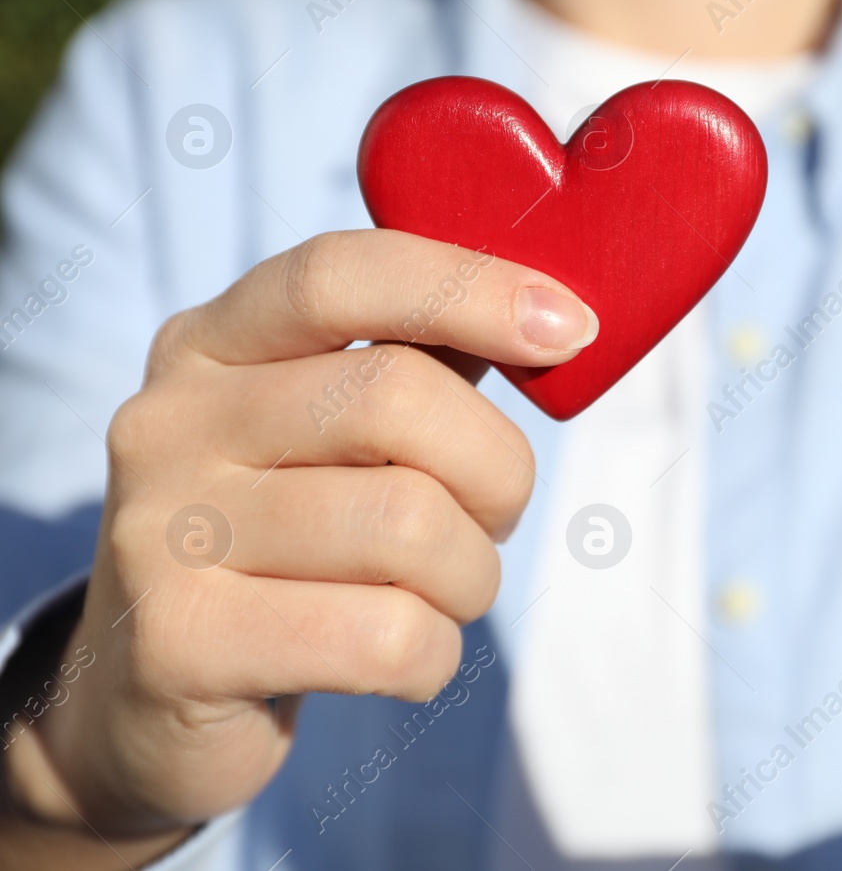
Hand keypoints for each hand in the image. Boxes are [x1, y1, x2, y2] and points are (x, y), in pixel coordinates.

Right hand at [0, 230, 595, 867]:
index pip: (340, 274)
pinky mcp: (179, 645)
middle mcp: (170, 422)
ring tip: (439, 595)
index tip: (568, 328)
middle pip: (397, 398)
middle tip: (493, 517)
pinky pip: (384, 637)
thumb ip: (420, 362)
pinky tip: (401, 657)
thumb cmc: (287, 541)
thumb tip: (553, 315)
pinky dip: (433, 655)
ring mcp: (160, 533)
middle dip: (497, 470)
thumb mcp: (328, 434)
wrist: (144, 695)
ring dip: (470, 577)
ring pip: (409, 527)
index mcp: (210, 344)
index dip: (469, 286)